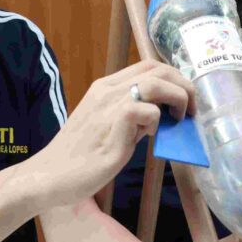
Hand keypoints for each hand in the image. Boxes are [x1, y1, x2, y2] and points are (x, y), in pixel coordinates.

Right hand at [23, 60, 193, 208]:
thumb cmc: (79, 156)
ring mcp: (108, 107)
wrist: (50, 175)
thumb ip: (131, 117)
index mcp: (104, 87)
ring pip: (156, 83)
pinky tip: (149, 137)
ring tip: (180, 119)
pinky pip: (147, 112)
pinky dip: (156, 122)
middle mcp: (106, 91)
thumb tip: (161, 116)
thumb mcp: (106, 127)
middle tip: (191, 109)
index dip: (174, 77)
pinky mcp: (112, 127)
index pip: (148, 65)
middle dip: (184, 85)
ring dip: (177, 99)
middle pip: (158, 69)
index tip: (184, 97)